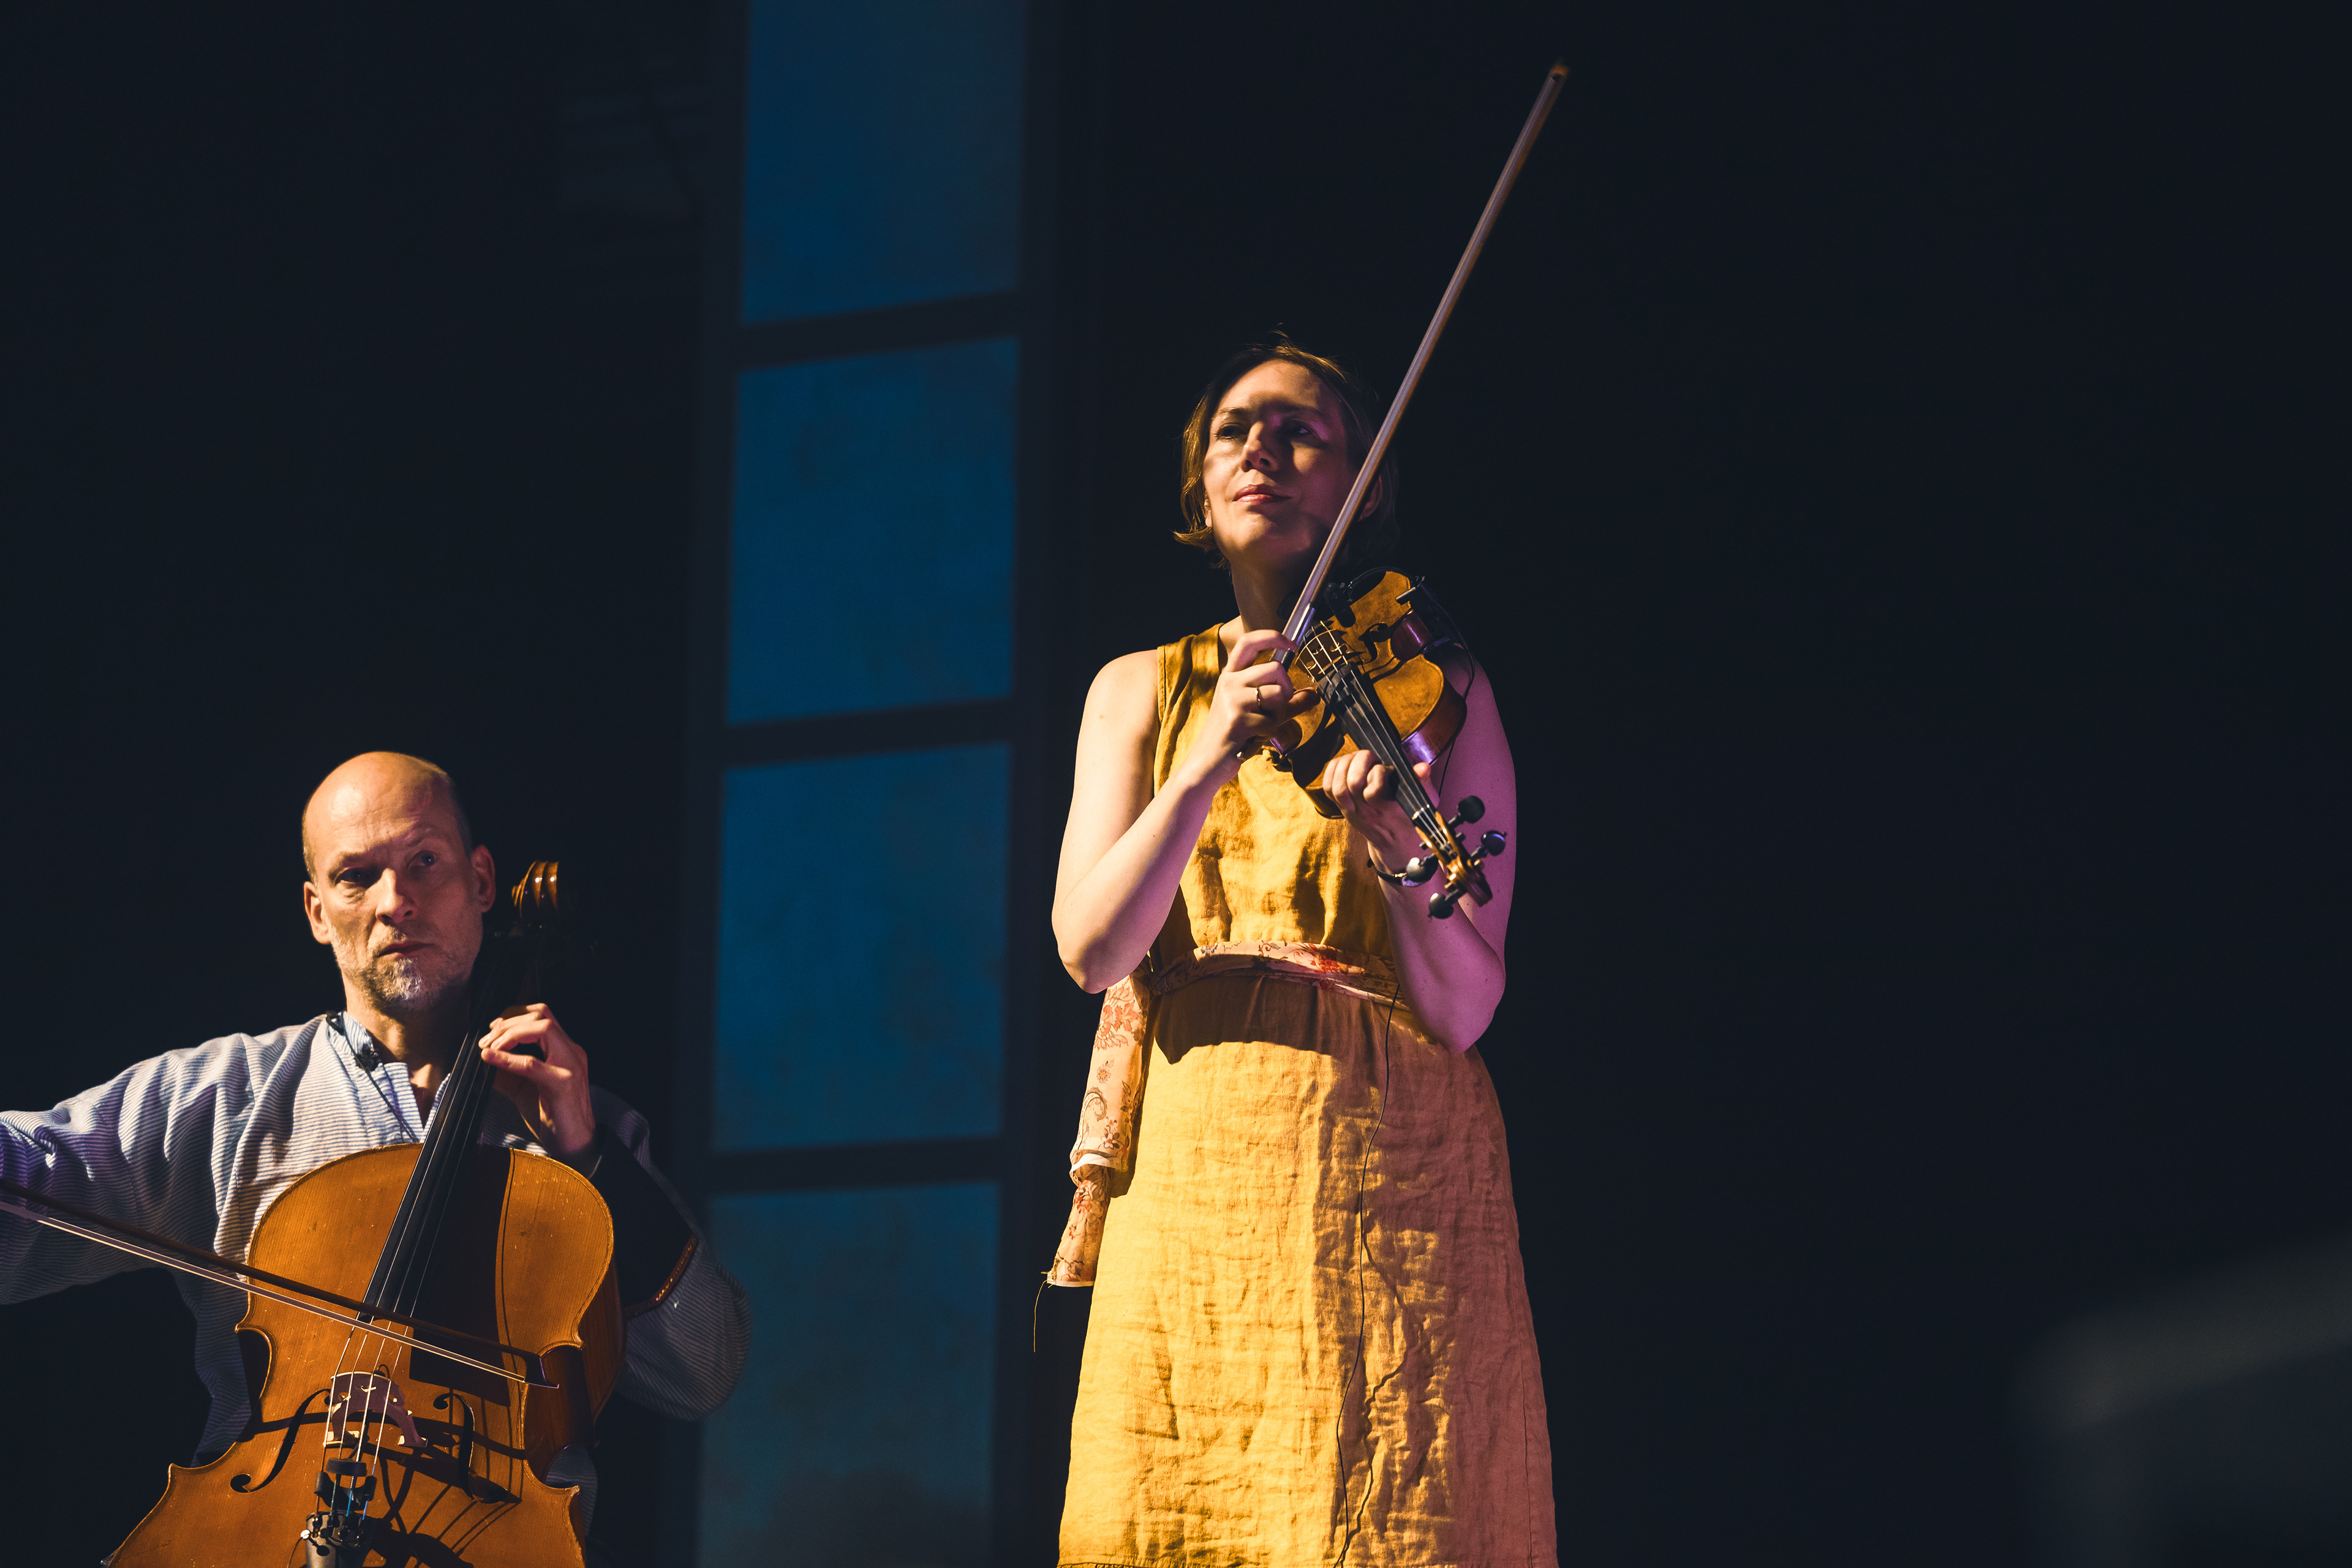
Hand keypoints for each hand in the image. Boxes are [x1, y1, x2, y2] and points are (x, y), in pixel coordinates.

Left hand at [479, 1003, 595, 1157]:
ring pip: (542, 1028)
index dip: (515, 1014)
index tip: (493, 1027)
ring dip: (509, 1034)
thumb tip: (482, 1061)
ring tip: (489, 1048)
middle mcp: (572, 1052)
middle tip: (485, 1040)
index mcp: (565, 1050)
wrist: (575, 1146)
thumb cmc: (553, 1118)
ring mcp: (570, 1065)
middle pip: (541, 1015)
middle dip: (508, 1022)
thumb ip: (507, 1073)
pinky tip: (490, 1058)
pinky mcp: (563, 1083)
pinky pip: (532, 1064)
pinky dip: (507, 1058)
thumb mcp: (525, 1089)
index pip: (543, 1014)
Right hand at [1193, 628, 1319, 779]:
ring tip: (1261, 725)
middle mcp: (1229, 682)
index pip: (1249, 642)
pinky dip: (1269, 733)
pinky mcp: (1237, 720)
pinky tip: (1253, 738)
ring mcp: (1232, 700)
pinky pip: (1272, 722)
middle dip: (1288, 688)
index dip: (1273, 637)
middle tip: (1280, 706)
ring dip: (1278, 715)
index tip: (1293, 645)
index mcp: (1231, 675)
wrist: (1206, 762)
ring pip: (1278, 694)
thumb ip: (1286, 703)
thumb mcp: (1258, 713)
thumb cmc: (1233, 736)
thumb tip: (1314, 695)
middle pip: (1275, 668)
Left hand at [1320, 747, 1436, 872]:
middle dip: (1361, 762)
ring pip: (1338, 785)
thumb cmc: (1410, 817)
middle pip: (1353, 783)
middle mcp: (1367, 811)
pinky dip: (1333, 771)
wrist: (1395, 843)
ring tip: (1358, 759)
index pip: (1375, 790)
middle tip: (1371, 757)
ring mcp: (1352, 810)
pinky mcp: (1342, 807)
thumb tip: (1422, 768)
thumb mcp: (1424, 802)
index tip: (1388, 767)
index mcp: (1389, 810)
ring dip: (1346, 765)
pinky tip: (1344, 764)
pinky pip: (1328, 788)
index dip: (1380, 771)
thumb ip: (1422, 783)